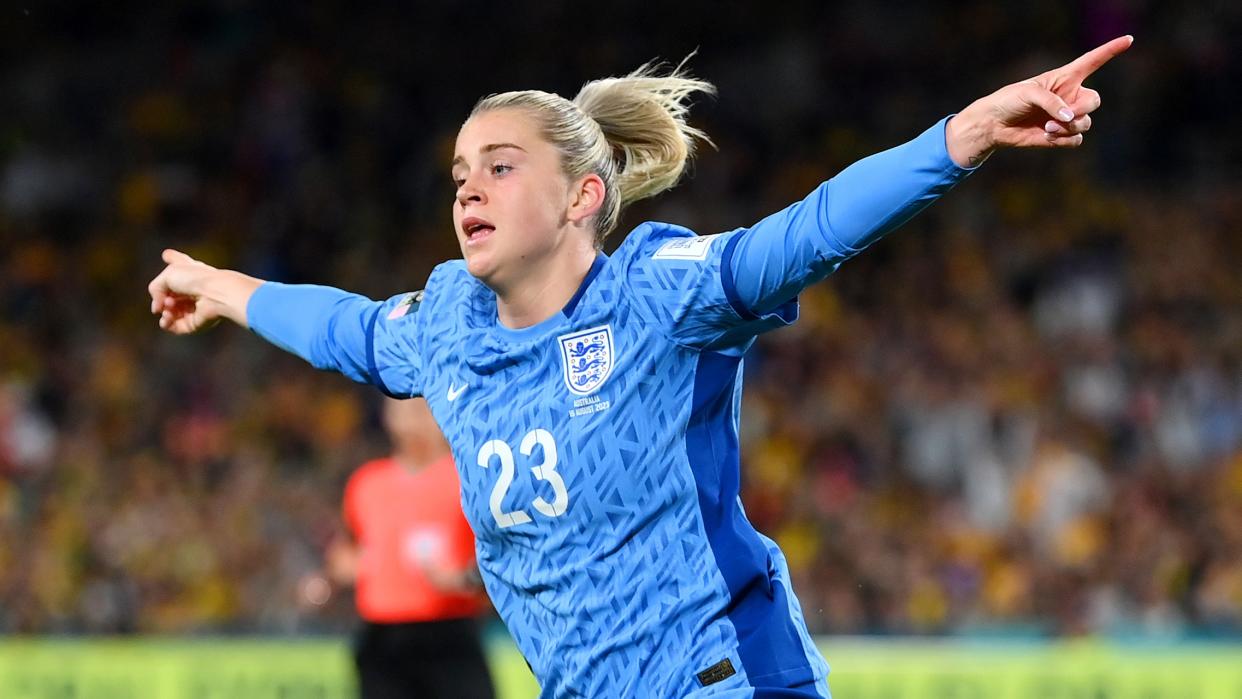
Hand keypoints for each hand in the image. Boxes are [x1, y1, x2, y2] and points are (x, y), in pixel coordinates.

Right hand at [147, 249, 259, 332]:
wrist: (215, 293)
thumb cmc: (195, 279)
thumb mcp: (168, 274)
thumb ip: (155, 288)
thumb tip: (157, 307)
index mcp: (189, 271)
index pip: (178, 263)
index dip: (172, 259)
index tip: (167, 256)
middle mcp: (193, 288)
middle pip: (170, 294)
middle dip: (162, 298)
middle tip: (167, 298)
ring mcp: (194, 306)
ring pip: (169, 312)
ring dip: (164, 311)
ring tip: (169, 307)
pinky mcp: (194, 322)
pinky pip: (174, 326)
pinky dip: (167, 323)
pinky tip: (167, 318)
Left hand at [947, 35, 1132, 166]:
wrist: (994, 125)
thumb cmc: (1009, 101)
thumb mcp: (1029, 93)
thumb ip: (1051, 102)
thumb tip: (1070, 118)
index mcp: (1065, 78)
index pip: (1092, 61)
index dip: (1111, 50)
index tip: (1129, 39)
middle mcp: (1070, 97)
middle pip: (1095, 102)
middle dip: (1083, 110)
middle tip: (1066, 115)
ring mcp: (1066, 117)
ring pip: (1086, 123)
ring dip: (1070, 126)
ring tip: (1049, 127)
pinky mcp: (1060, 136)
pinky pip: (1076, 139)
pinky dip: (1065, 139)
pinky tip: (1048, 135)